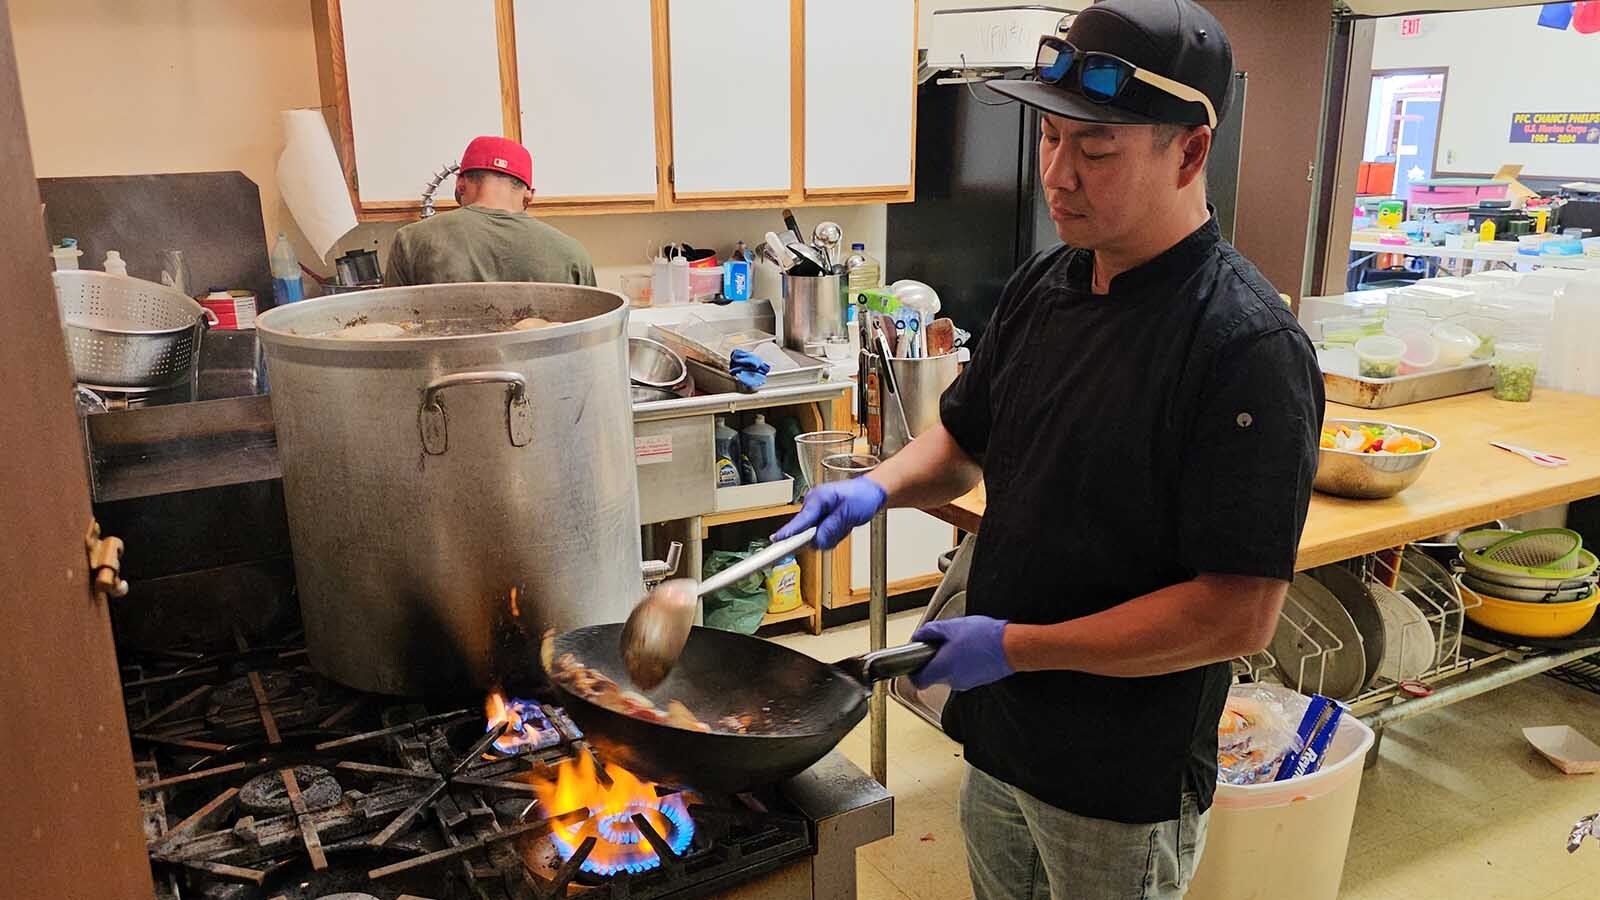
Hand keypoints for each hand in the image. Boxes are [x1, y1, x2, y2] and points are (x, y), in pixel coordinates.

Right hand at [771, 478, 886, 548]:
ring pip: (815, 535)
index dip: (788, 532)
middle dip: (823, 535)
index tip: (777, 541)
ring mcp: (816, 511)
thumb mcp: (848, 514)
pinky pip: (822, 533)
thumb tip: (816, 541)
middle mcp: (812, 504)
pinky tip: (843, 525)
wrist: (872, 492)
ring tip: (845, 524)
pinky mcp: (821, 518)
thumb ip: (831, 528)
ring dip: (830, 535)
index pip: (800, 520)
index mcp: (817, 498)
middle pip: (806, 531)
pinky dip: (833, 534)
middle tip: (841, 528)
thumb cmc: (863, 496)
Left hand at [909, 615, 1012, 691]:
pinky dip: (963, 663)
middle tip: (942, 644)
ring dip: (950, 660)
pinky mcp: (977, 681)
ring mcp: (966, 683)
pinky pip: (963, 673)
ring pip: (949, 673)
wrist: (1011, 647)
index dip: (913, 671)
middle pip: (934, 675)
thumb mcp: (952, 626)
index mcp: (943, 668)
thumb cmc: (984, 637)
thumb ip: (931, 631)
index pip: (918, 681)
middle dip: (936, 659)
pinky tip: (972, 649)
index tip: (915, 661)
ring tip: (961, 643)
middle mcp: (952, 680)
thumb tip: (920, 635)